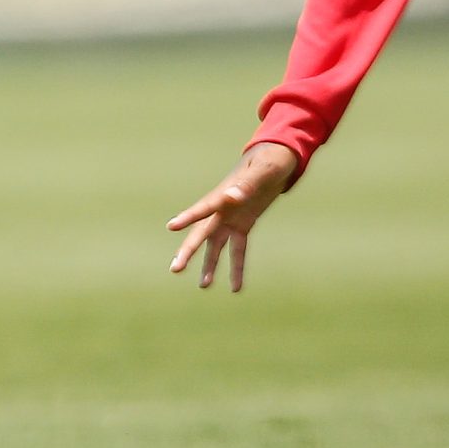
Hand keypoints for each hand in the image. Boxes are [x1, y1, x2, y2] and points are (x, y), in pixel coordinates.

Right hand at [167, 142, 301, 291]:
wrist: (277, 160)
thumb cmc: (270, 160)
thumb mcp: (263, 170)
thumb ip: (248, 184)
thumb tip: (232, 196)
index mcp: (224, 193)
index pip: (203, 208)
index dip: (187, 217)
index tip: (171, 226)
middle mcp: (223, 208)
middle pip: (202, 232)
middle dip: (188, 250)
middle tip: (175, 269)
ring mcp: (231, 218)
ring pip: (215, 245)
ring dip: (209, 265)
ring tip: (204, 286)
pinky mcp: (243, 225)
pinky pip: (237, 250)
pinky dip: (236, 267)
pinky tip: (236, 287)